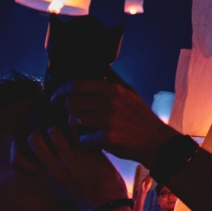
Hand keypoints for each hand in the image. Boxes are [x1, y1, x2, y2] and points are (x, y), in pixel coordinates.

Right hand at [26, 125, 126, 210]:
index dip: (21, 145)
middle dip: (42, 128)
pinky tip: (83, 125)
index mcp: (45, 176)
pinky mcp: (86, 152)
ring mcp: (69, 159)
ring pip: (53, 130)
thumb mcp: (58, 188)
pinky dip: (78, 122)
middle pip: (33, 138)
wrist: (105, 205)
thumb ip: (48, 174)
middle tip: (54, 127)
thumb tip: (40, 162)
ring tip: (70, 126)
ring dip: (61, 124)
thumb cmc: (84, 195)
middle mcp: (53, 167)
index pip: (18, 159)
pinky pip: (76, 129)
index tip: (35, 138)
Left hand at [53, 79, 178, 164]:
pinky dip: (85, 141)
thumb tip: (101, 69)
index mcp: (112, 88)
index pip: (76, 84)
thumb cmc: (140, 117)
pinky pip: (84, 138)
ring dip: (75, 127)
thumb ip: (114, 81)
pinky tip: (92, 141)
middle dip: (66, 111)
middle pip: (71, 102)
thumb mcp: (130, 93)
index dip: (61, 91)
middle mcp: (109, 100)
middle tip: (69, 117)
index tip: (55, 98)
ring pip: (75, 120)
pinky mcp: (108, 136)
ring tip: (83, 129)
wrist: (156, 140)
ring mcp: (109, 118)